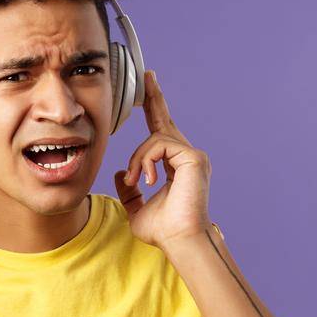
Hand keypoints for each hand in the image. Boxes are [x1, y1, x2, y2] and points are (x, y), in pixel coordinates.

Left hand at [112, 70, 211, 247]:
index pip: (161, 133)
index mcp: (174, 166)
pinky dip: (147, 161)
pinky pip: (159, 146)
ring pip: (154, 138)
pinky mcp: (194, 158)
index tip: (148, 88)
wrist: (179, 241)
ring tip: (139, 181)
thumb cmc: (163, 230)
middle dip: (154, 97)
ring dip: (139, 159)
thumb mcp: (137, 208)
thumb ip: (130, 190)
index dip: (154, 110)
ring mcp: (193, 156)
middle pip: (164, 120)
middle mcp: (187, 157)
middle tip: (148, 75)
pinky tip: (148, 180)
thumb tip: (122, 173)